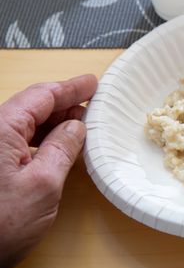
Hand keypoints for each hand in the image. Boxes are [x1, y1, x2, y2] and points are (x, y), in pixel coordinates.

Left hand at [0, 75, 96, 267]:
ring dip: (52, 124)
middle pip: (31, 107)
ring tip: (78, 128)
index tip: (90, 83)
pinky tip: (55, 148)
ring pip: (23, 125)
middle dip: (63, 105)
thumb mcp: (44, 184)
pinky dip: (39, 140)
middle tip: (91, 106)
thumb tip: (76, 127)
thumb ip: (63, 148)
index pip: (41, 96)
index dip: (70, 88)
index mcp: (1, 129)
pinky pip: (15, 142)